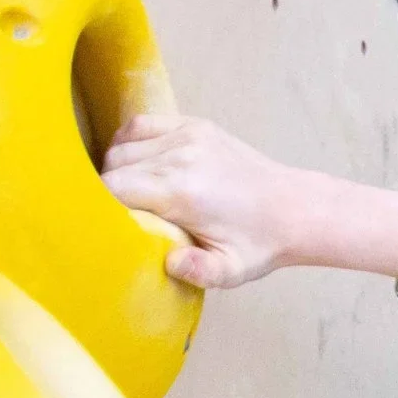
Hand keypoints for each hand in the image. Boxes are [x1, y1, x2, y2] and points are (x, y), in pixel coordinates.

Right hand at [100, 113, 306, 288]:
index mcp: (182, 191)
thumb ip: (198, 272)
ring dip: (118, 168)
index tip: (106, 224)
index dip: (100, 207)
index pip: (111, 189)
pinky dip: (131, 143)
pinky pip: (142, 126)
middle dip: (107, 191)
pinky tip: (139, 165)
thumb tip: (170, 261)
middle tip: (123, 214)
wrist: (297, 209)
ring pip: (122, 146)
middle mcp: (181, 156)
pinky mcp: (196, 126)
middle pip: (112, 166)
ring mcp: (189, 136)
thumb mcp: (232, 270)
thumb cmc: (260, 243)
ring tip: (133, 194)